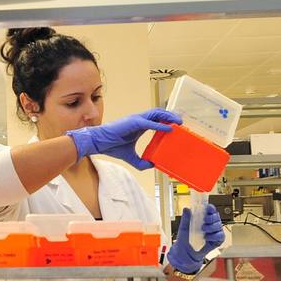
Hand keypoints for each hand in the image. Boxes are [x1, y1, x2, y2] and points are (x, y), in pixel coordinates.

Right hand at [64, 109, 180, 169]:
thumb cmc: (111, 146)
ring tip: (178, 122)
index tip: (177, 126)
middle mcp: (139, 120)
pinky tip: (168, 128)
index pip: (156, 119)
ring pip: (156, 114)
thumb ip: (140, 162)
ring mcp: (136, 120)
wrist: (99, 143)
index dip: (167, 120)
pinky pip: (149, 122)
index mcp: (139, 125)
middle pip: (159, 114)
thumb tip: (151, 166)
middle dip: (171, 116)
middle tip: (181, 122)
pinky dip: (160, 125)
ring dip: (168, 117)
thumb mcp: (130, 156)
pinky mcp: (133, 123)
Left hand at [166, 205, 224, 273]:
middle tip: (204, 221)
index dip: (210, 208)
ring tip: (204, 231)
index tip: (208, 208)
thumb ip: (185, 220)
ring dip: (212, 227)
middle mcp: (209, 225)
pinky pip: (221, 236)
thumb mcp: (183, 230)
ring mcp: (213, 233)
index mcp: (201, 220)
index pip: (209, 211)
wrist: (185, 257)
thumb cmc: (184, 243)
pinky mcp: (216, 241)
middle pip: (216, 217)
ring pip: (219, 225)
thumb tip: (186, 209)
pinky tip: (207, 238)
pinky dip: (215, 236)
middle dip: (211, 218)